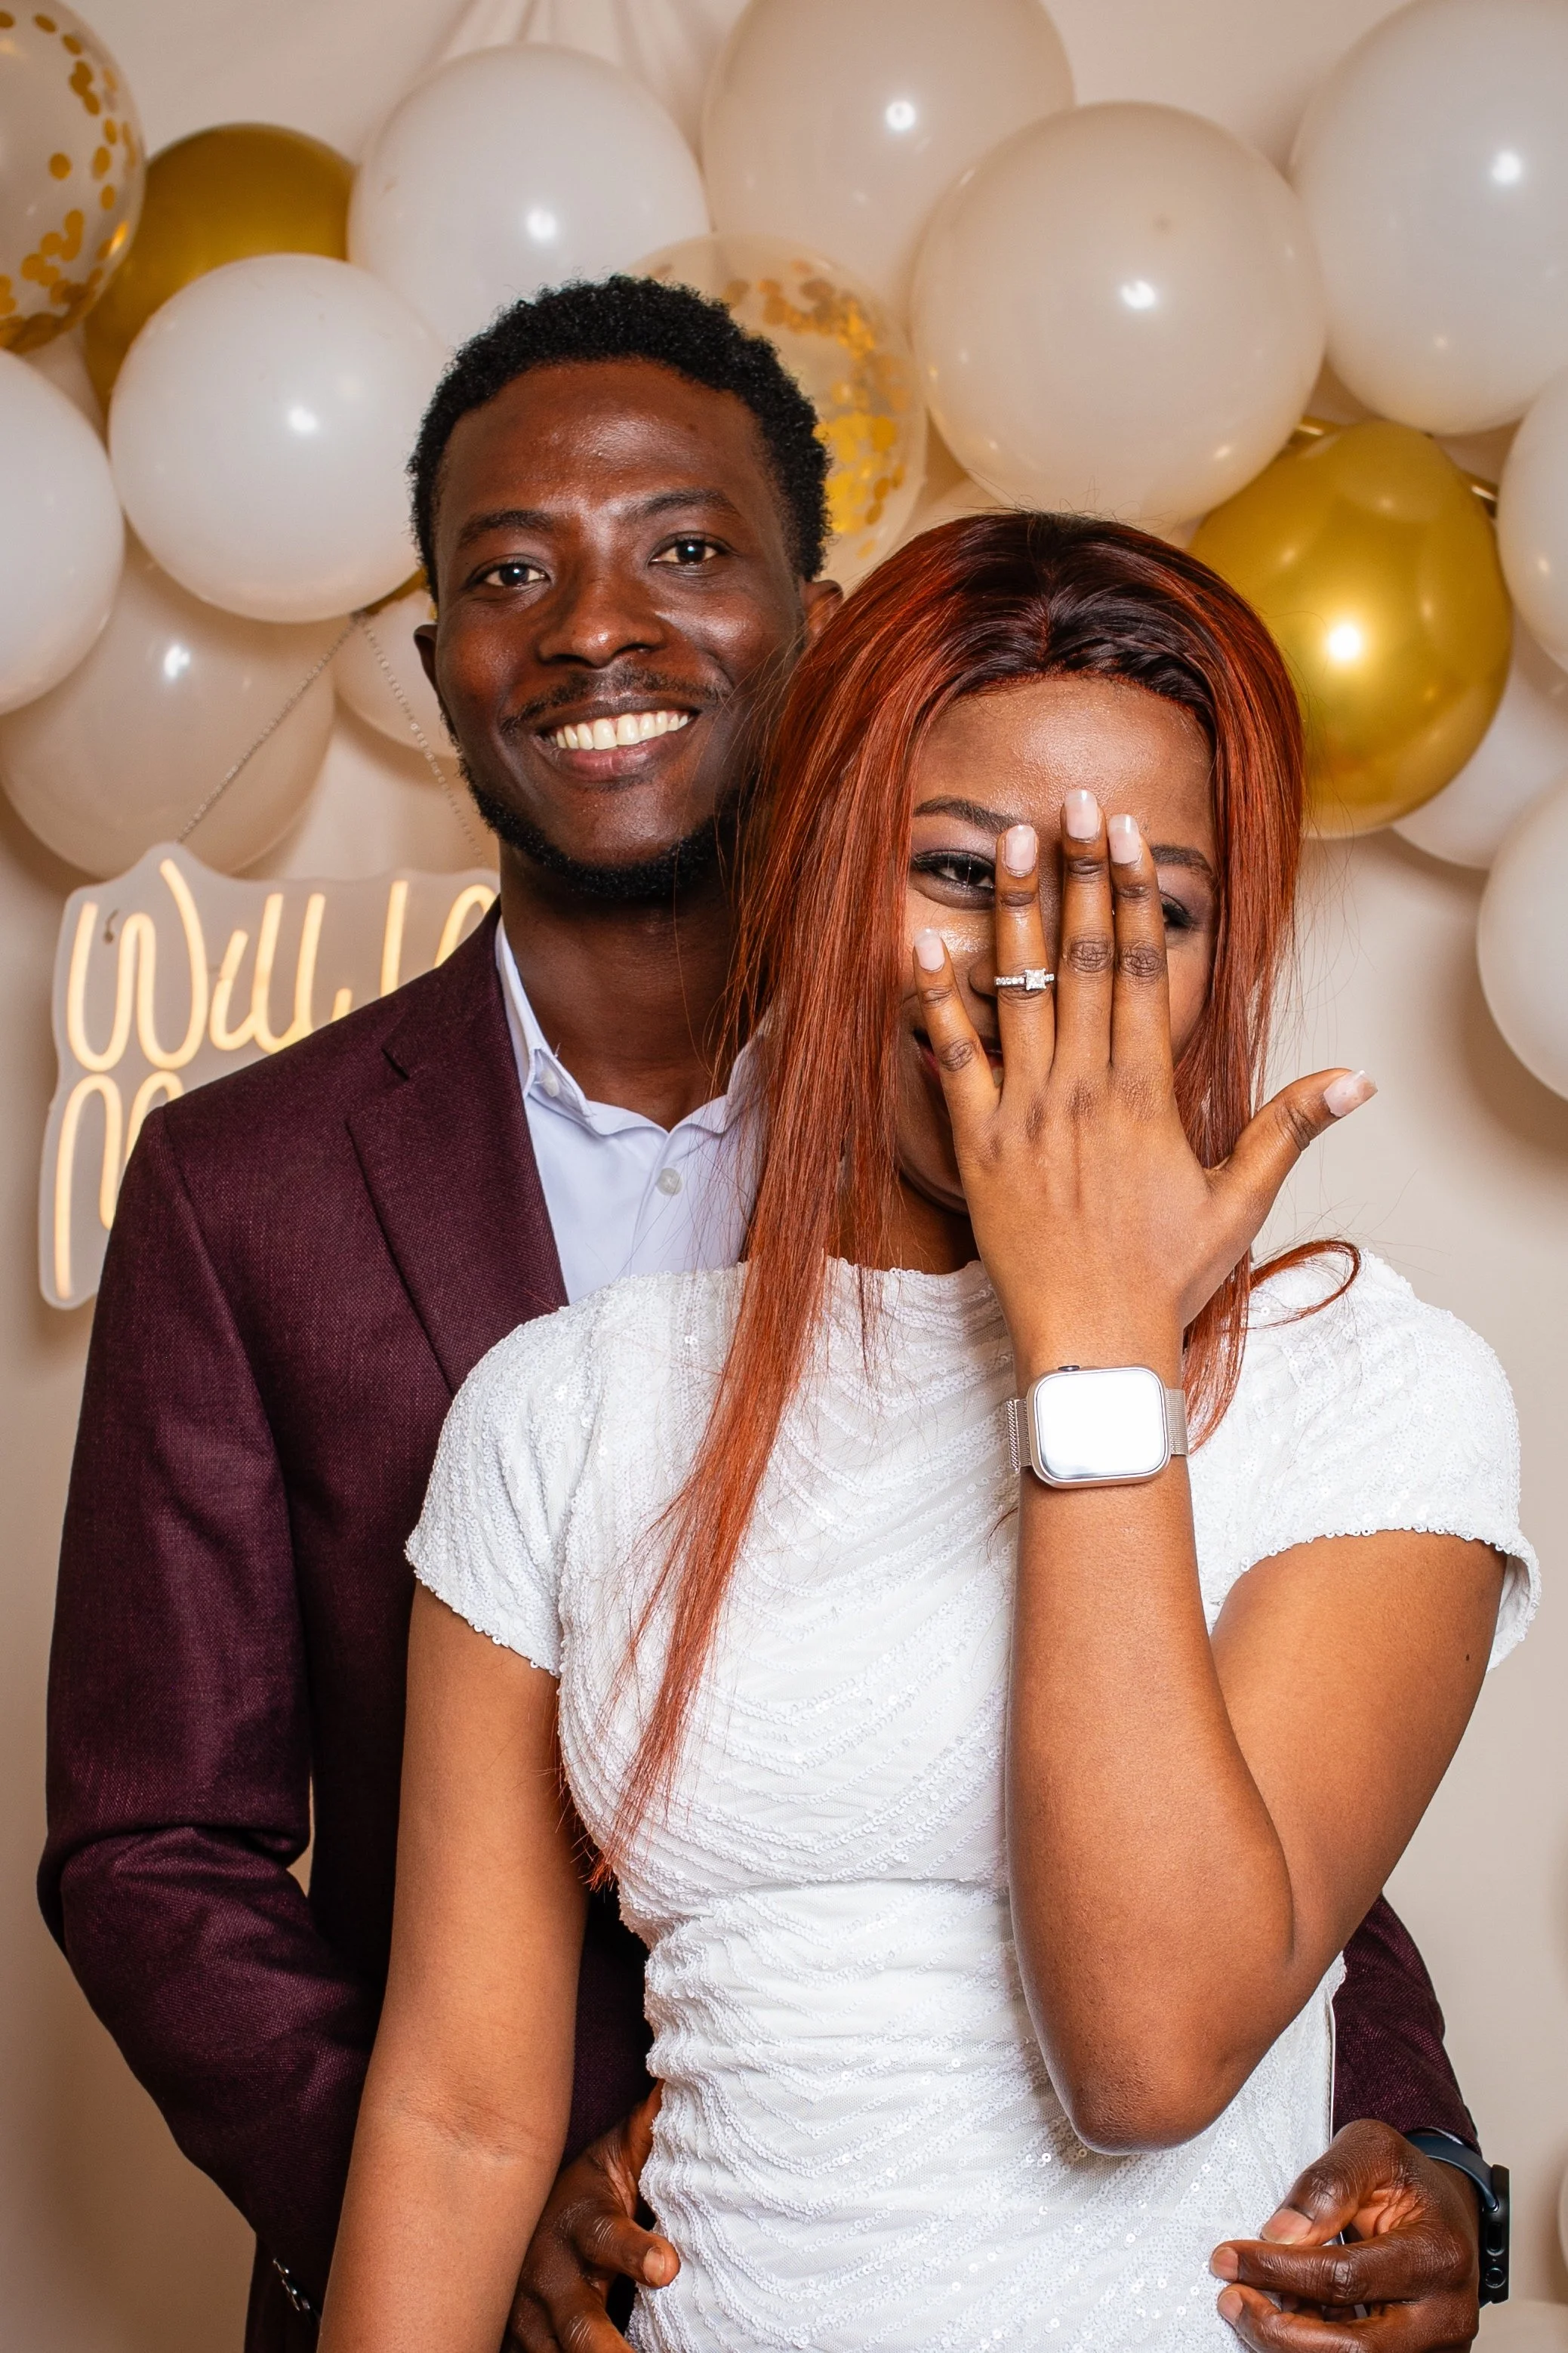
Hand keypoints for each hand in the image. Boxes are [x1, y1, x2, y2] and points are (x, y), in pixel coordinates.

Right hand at [505, 2091, 678, 2352]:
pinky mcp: (520, 2349)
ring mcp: (530, 2320)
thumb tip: (686, 2075)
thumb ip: (650, 2128)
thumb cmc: (592, 2194)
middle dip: (605, 2346)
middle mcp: (549, 2276)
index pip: (606, 2238)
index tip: (669, 2266)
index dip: (635, 2252)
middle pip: (577, 2320)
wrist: (523, 2225)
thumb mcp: (616, 2158)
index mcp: (581, 2223)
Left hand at [912, 792, 1373, 1379]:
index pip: (1143, 969)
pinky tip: (921, 946)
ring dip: (1012, 913)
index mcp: (1146, 1092)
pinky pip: (951, 1059)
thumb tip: (1356, 1079)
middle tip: (1069, 804)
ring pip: (1019, 991)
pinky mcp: (977, 1144)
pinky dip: (936, 1003)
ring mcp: (1026, 1111)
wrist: (1094, 1339)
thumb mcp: (1240, 1199)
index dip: (1133, 894)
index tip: (1125, 835)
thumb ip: (1288, 1127)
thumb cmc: (1168, 1274)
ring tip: (1003, 842)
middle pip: (1084, 958)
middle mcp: (1085, 1087)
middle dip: (1077, 876)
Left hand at [1210, 2120, 1481, 2350]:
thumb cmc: (1406, 2180)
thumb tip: (1281, 2234)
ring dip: (1289, 2343)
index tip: (1228, 2257)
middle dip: (1278, 2330)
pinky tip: (1285, 2313)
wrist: (1446, 2214)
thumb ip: (1328, 2183)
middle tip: (1230, 2299)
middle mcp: (1445, 2316)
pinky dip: (1312, 2344)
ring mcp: (1436, 2348)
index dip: (1278, 2270)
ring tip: (1250, 2306)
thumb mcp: (1371, 2149)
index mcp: (1437, 2255)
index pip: (1345, 2278)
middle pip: (1352, 2348)